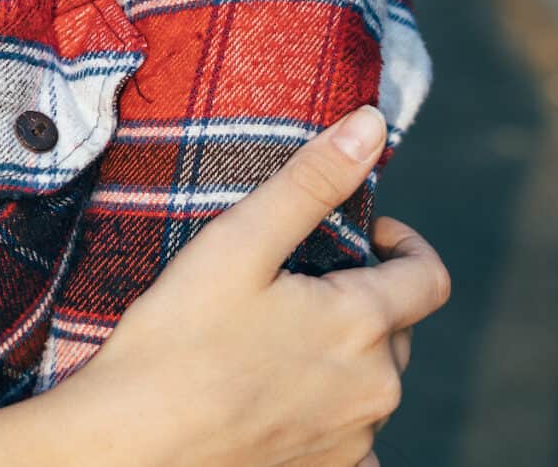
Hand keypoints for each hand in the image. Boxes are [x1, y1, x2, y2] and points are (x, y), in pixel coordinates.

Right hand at [0, 105, 450, 466]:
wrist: (129, 445)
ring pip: (372, 384)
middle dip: (362, 300)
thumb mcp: (238, 243)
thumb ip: (312, 181)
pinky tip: (280, 401)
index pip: (428, 277)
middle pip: (398, 330)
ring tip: (273, 342)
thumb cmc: (175, 340)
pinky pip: (353, 440)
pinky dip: (330, 415)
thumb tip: (373, 124)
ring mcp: (355, 442)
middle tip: (292, 288)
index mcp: (363, 325)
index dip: (402, 245)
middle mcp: (376, 390)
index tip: (362, 235)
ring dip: (344, 358)